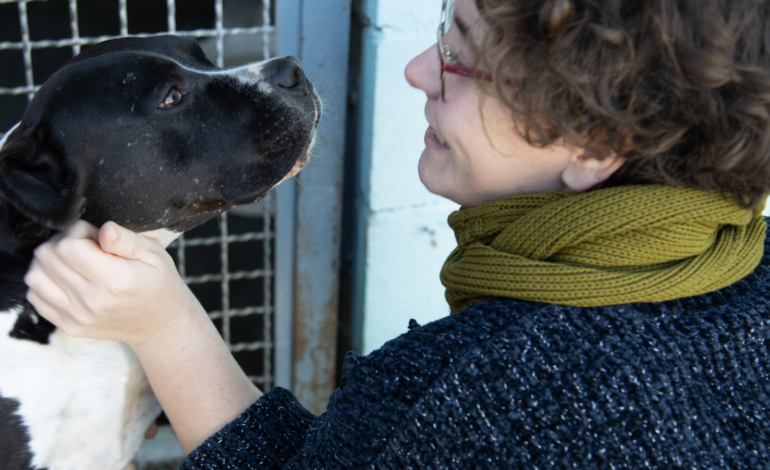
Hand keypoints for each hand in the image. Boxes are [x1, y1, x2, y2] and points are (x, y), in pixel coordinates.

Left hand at [25, 220, 203, 347]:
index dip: (78, 230)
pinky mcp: (68, 326)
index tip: (94, 234)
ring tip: (70, 259)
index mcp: (116, 281)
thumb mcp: (154, 254)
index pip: (70, 246)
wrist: (159, 325)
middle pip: (47, 258)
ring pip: (34, 277)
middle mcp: (92, 301)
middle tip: (84, 244)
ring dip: (47, 261)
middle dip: (61, 242)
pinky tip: (65, 277)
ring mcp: (77, 317)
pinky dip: (44, 281)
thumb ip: (127, 239)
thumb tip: (103, 229)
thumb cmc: (158, 283)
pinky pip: (35, 297)